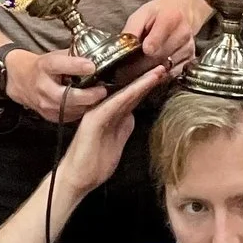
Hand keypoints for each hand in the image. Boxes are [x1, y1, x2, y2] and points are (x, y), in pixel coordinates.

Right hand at [2, 48, 108, 118]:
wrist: (20, 80)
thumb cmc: (42, 67)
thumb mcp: (54, 56)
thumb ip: (73, 57)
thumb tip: (97, 57)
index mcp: (44, 67)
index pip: (59, 65)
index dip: (76, 66)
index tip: (92, 66)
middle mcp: (42, 86)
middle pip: (65, 96)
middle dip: (87, 95)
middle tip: (102, 91)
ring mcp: (44, 103)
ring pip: (69, 109)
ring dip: (87, 104)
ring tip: (99, 98)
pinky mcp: (48, 115)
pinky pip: (69, 116)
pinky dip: (81, 111)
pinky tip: (88, 104)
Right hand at [54, 68, 168, 197]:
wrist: (77, 177)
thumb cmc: (94, 161)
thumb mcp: (117, 140)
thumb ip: (124, 125)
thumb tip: (133, 112)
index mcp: (110, 113)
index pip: (132, 95)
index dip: (148, 85)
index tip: (164, 75)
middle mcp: (103, 108)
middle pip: (129, 90)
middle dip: (147, 78)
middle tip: (164, 65)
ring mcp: (97, 113)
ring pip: (123, 94)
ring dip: (141, 83)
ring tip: (157, 72)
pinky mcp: (93, 120)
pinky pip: (113, 105)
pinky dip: (127, 95)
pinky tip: (139, 87)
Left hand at [124, 0, 209, 70]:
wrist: (182, 9)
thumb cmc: (158, 13)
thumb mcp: (141, 15)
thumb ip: (131, 31)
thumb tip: (121, 49)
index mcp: (170, 18)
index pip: (155, 43)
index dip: (144, 51)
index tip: (138, 54)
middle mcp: (183, 33)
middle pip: (159, 57)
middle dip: (144, 62)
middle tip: (135, 61)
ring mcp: (189, 46)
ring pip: (166, 67)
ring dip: (153, 68)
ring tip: (147, 60)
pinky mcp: (192, 57)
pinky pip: (174, 73)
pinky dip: (163, 72)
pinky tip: (158, 65)